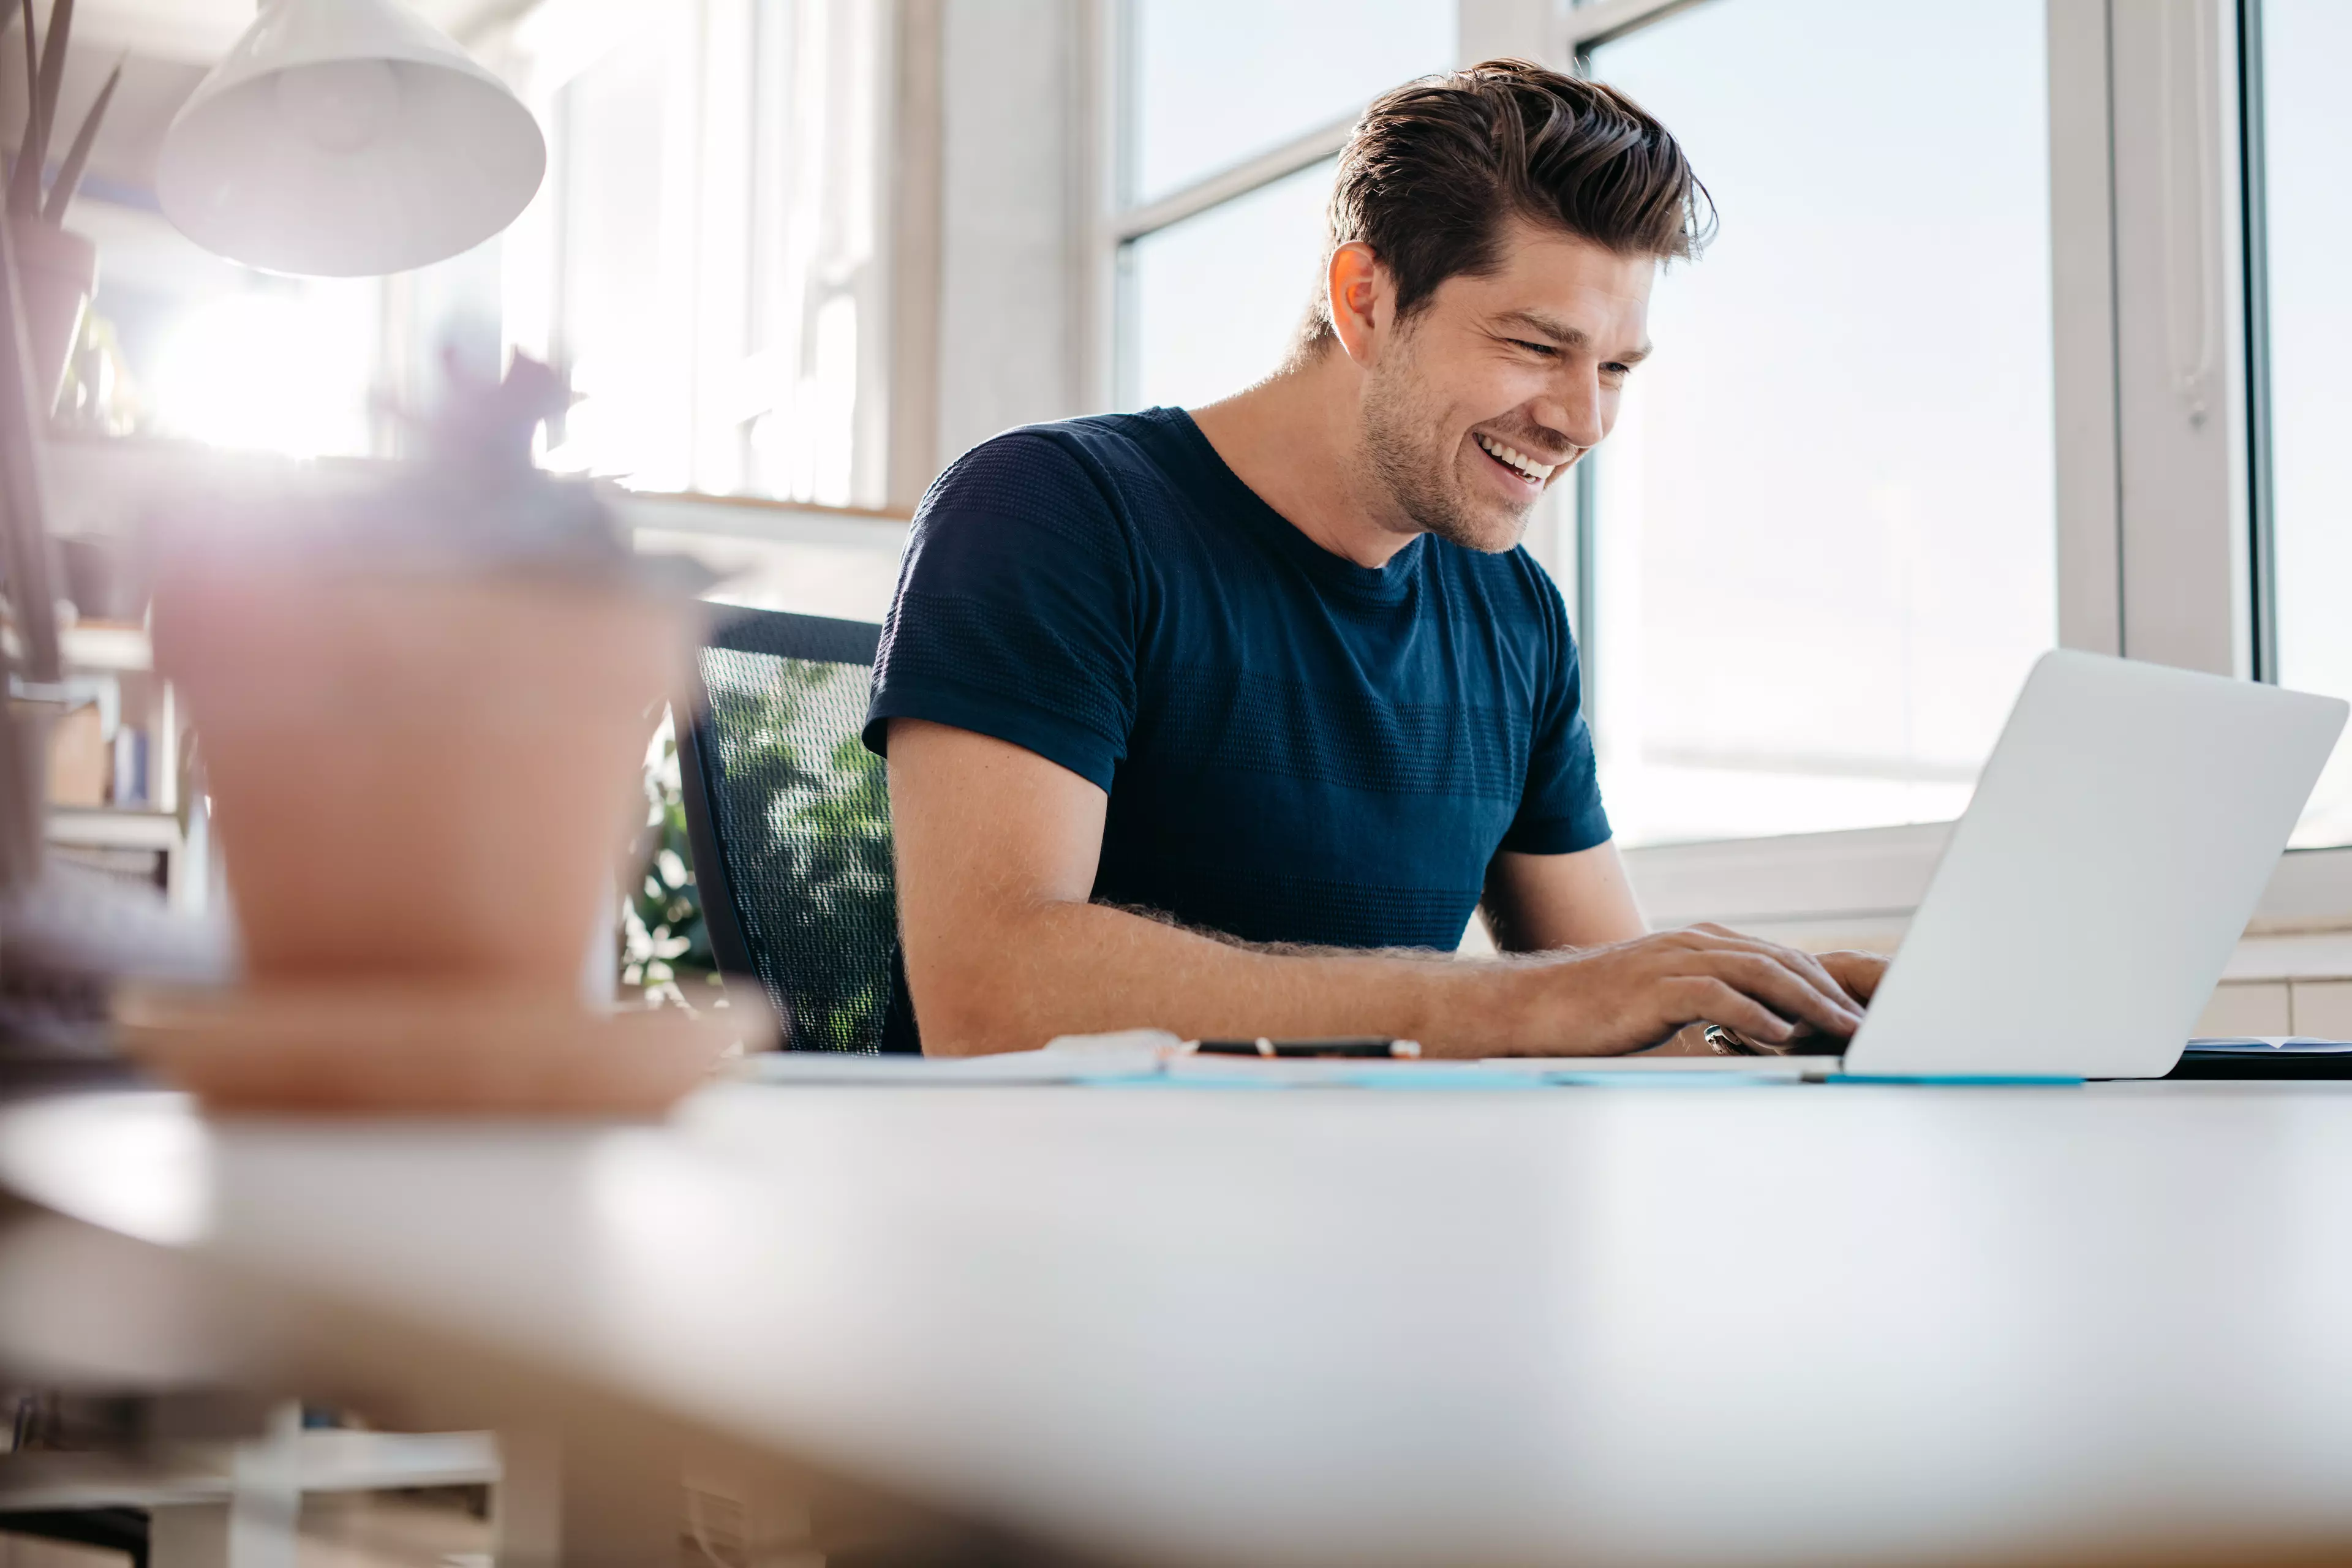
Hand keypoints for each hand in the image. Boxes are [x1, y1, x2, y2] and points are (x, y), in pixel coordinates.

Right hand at [1493, 924, 1873, 1056]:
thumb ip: (1707, 1000)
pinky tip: (1780, 1033)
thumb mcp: (1661, 999)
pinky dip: (1753, 1013)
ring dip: (1806, 1002)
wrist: (1537, 1008)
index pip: (1775, 957)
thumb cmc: (1597, 1012)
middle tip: (1865, 1024)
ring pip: (1757, 972)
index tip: (1855, 1013)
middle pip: (1777, 960)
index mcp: (1697, 945)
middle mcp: (1691, 944)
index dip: (1821, 983)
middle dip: (1828, 991)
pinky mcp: (1654, 987)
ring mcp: (1672, 961)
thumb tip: (1762, 1024)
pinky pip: (1715, 994)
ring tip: (1840, 1028)